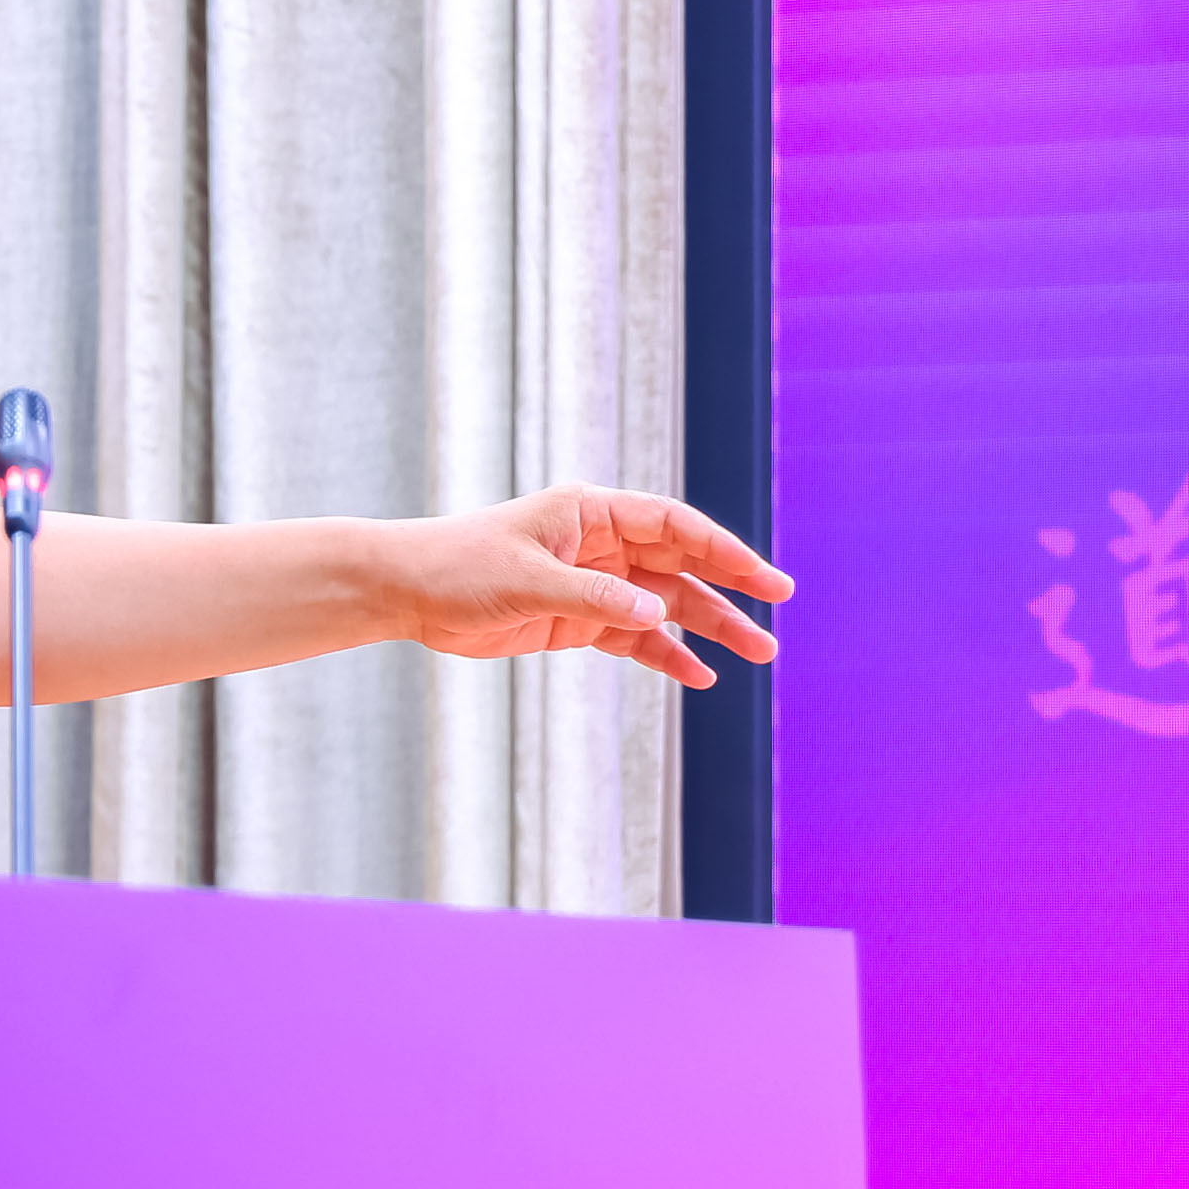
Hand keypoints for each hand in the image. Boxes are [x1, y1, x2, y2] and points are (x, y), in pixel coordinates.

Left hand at [379, 488, 788, 690]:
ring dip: (708, 628)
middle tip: (779, 611)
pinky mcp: (577, 621)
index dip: (723, 550)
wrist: (409, 592)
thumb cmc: (461, 567)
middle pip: (680, 565)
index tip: (765, 578)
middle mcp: (600, 545)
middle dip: (730, 588)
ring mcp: (593, 584)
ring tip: (758, 653)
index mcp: (592, 513)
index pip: (674, 526)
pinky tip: (700, 675)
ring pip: (665, 605)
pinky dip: (667, 655)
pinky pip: (635, 638)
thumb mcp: (530, 581)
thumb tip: (659, 613)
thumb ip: (596, 599)